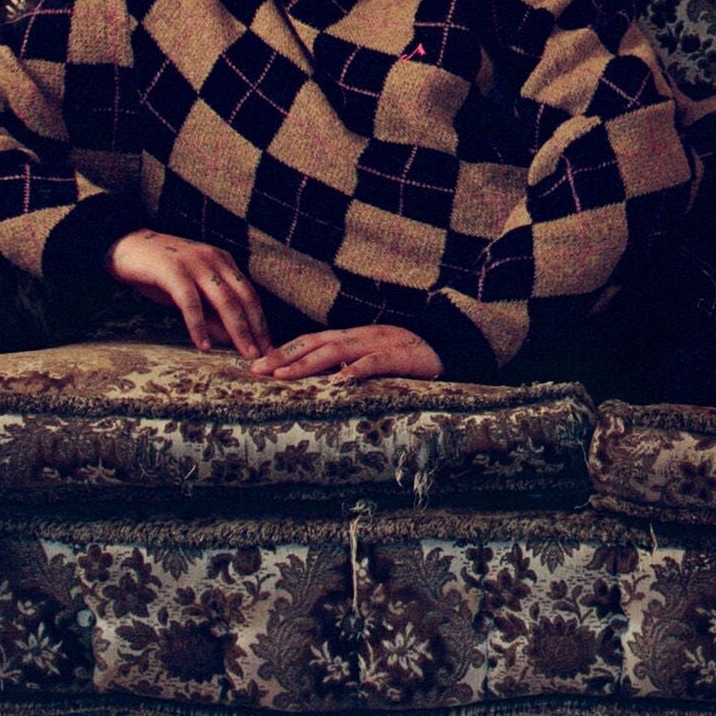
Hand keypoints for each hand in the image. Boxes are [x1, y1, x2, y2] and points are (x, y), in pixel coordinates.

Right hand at [106, 229, 269, 358]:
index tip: (267, 345)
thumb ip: (210, 311)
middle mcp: (215, 260)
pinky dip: (199, 325)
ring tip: (243, 352)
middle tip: (261, 354)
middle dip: (255, 329)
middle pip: (243, 298)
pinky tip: (204, 344)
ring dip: (236, 329)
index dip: (260, 321)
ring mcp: (195, 264)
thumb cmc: (158, 272)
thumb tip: (230, 338)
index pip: (250, 295)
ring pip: (224, 300)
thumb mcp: (190, 293)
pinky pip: (191, 302)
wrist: (123, 244)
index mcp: (223, 262)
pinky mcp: (173, 270)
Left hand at [250, 324, 443, 381]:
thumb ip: (351, 364)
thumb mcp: (377, 358)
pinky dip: (358, 369)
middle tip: (258, 370)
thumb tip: (320, 379)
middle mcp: (365, 336)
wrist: (457, 349)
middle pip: (318, 343)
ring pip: (340, 350)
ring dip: (309, 363)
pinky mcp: (405, 356)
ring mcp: (385, 344)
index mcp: (357, 336)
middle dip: (285, 356)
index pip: (313, 340)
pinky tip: (340, 379)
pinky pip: (379, 361)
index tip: (258, 363)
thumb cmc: (414, 360)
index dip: (285, 350)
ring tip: (285, 375)